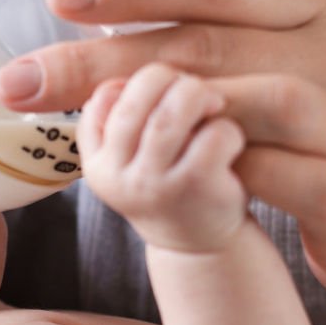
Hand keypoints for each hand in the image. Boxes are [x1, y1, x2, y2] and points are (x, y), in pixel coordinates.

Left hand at [0, 0, 325, 304]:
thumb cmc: (310, 130)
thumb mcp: (266, 68)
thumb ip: (203, 47)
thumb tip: (90, 39)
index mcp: (308, 9)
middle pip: (210, 45)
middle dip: (106, 61)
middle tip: (24, 78)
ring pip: (265, 103)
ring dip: (175, 114)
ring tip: (95, 129)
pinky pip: (299, 177)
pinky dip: (239, 175)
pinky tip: (182, 176)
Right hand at [79, 64, 246, 251]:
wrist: (196, 244)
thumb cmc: (168, 185)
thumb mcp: (132, 157)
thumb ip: (122, 117)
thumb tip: (122, 81)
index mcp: (96, 162)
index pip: (101, 99)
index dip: (136, 84)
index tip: (159, 93)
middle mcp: (116, 175)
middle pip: (138, 97)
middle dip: (173, 80)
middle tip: (194, 91)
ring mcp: (153, 184)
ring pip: (174, 111)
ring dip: (202, 97)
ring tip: (214, 106)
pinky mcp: (194, 188)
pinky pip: (214, 134)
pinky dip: (229, 129)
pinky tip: (229, 144)